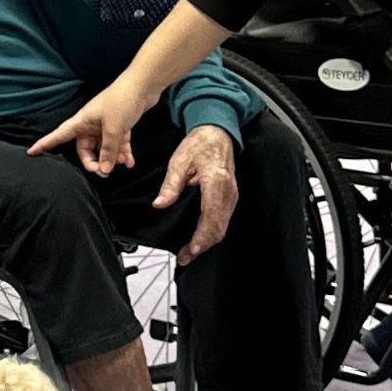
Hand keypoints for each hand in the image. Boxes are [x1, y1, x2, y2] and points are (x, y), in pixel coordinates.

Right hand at [31, 77, 157, 173]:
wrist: (143, 85)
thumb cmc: (122, 101)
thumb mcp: (113, 129)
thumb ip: (108, 151)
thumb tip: (104, 171)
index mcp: (82, 121)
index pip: (59, 135)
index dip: (45, 144)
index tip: (31, 153)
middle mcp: (91, 123)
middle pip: (85, 149)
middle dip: (94, 161)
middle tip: (104, 172)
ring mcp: (105, 124)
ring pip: (103, 147)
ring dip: (112, 158)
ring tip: (124, 163)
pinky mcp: (119, 125)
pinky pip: (117, 143)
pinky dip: (123, 152)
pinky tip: (130, 162)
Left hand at [154, 126, 238, 264]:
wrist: (217, 133)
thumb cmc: (200, 144)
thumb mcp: (179, 160)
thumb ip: (171, 184)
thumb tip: (160, 204)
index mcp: (216, 183)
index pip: (210, 217)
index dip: (201, 238)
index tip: (190, 251)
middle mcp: (228, 192)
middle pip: (218, 228)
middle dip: (202, 246)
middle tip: (184, 258)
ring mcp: (231, 195)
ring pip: (222, 226)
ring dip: (207, 242)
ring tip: (188, 252)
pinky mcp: (230, 197)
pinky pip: (223, 220)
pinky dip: (212, 232)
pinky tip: (199, 238)